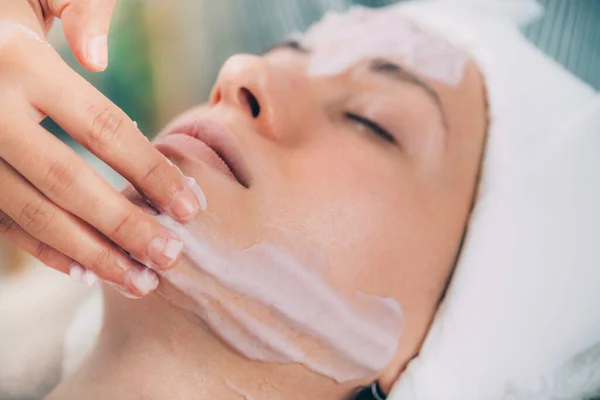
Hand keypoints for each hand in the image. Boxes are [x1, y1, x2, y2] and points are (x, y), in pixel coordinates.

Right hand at [0, 0, 203, 296]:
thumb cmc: (6, 10)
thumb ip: (81, 11)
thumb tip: (101, 61)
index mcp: (19, 62)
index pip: (102, 129)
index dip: (151, 172)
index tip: (192, 208)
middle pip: (69, 183)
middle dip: (125, 227)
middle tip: (171, 257)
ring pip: (32, 213)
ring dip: (89, 254)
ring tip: (140, 280)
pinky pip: (2, 220)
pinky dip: (41, 249)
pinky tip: (83, 271)